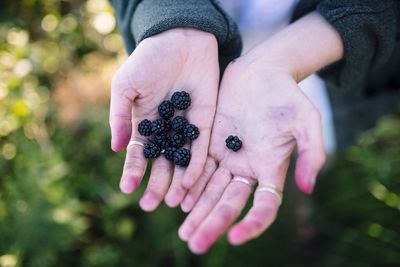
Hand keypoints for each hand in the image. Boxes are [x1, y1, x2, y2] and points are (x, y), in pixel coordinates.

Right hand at [109, 28, 218, 210]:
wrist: (180, 40)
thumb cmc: (149, 60)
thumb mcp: (126, 86)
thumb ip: (120, 116)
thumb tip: (117, 148)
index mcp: (145, 123)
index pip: (140, 153)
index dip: (133, 171)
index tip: (128, 189)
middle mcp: (166, 130)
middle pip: (161, 163)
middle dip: (156, 184)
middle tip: (151, 205)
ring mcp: (186, 128)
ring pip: (181, 161)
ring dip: (177, 182)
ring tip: (173, 201)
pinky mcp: (206, 123)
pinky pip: (201, 148)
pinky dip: (195, 165)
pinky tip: (190, 182)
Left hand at [178, 56, 325, 252]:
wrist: (261, 72)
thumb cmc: (287, 95)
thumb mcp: (306, 120)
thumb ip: (311, 153)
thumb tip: (307, 188)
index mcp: (270, 168)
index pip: (264, 205)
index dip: (252, 223)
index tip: (234, 237)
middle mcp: (246, 168)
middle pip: (229, 202)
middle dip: (213, 223)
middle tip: (194, 244)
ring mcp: (227, 156)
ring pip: (210, 190)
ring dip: (196, 210)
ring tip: (184, 232)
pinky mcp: (209, 142)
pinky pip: (197, 167)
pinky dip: (188, 184)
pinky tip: (177, 200)